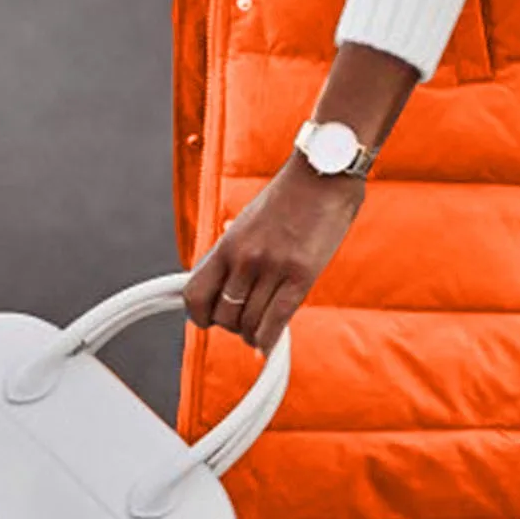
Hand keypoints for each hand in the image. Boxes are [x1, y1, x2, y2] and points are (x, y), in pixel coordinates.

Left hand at [184, 153, 368, 354]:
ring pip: (249, 324)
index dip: (200, 316)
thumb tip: (232, 284)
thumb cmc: (292, 196)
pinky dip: (269, 341)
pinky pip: (276, 322)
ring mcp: (273, 268)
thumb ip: (239, 253)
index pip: (195, 295)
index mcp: (228, 243)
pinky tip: (269, 346)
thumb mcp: (251, 221)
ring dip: (253, 334)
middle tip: (246, 323)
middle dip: (233, 327)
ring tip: (262, 330)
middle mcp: (245, 258)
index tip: (212, 318)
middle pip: (224, 316)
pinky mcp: (301, 275)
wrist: (325, 173)